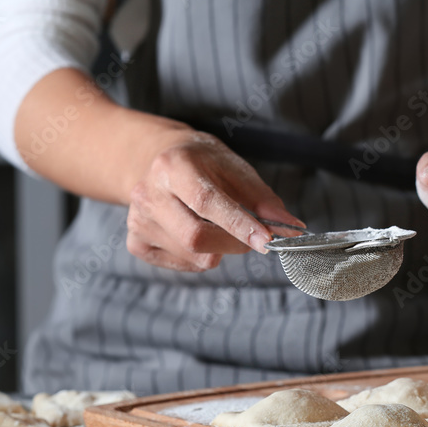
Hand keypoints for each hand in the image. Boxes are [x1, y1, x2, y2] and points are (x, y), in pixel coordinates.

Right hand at [126, 129, 303, 270]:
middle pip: (196, 237)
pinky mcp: (136, 242)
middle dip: (234, 244)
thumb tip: (291, 228)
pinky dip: (200, 258)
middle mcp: (149, 193)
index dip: (239, 225)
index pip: (207, 201)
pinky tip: (199, 235)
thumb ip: (263, 198)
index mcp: (174, 165)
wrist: (156, 160)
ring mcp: (138, 220)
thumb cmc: (202, 163)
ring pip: (192, 256)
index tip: (268, 240)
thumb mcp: (235, 168)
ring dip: (219, 251)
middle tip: (252, 237)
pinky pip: (181, 266)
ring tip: (219, 227)